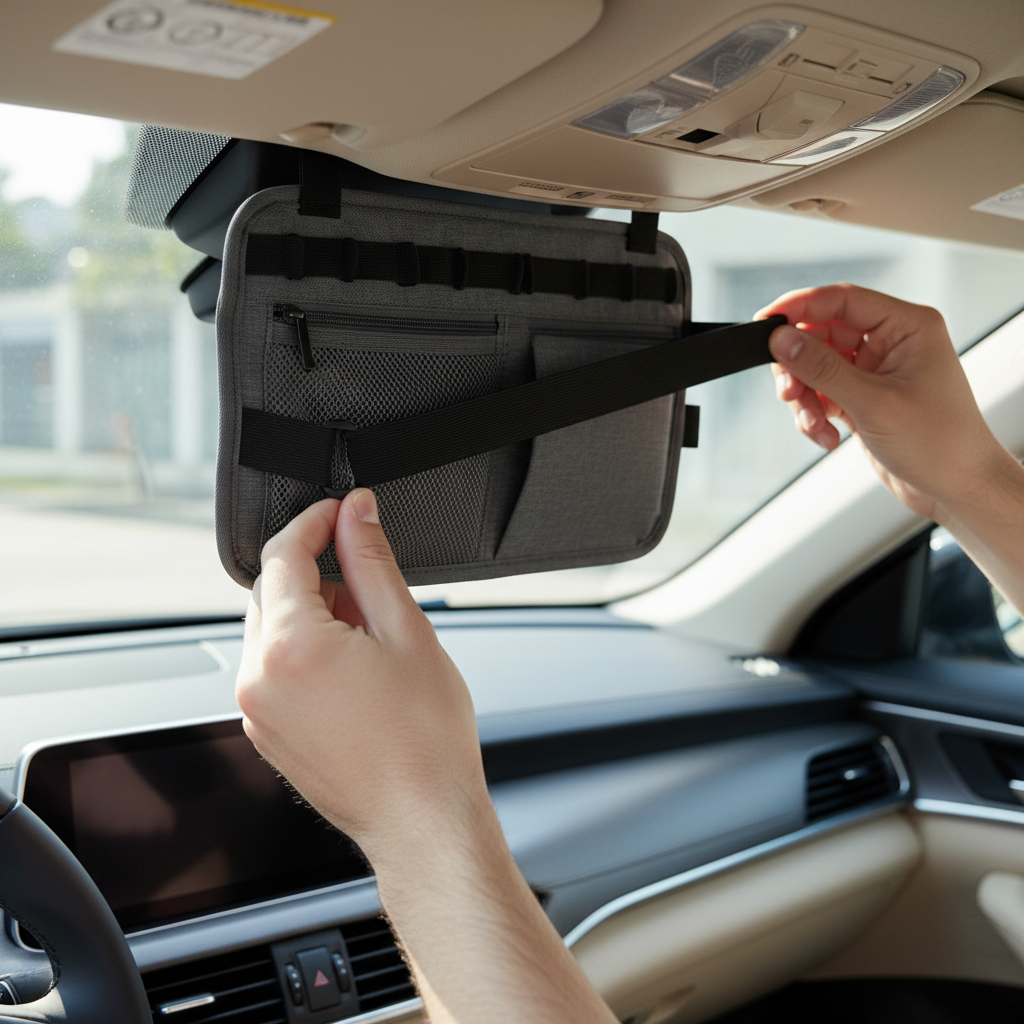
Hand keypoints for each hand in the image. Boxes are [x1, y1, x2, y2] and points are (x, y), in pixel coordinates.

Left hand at [235, 492, 618, 1023]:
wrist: (423, 820)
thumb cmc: (425, 738)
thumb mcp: (406, 630)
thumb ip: (371, 561)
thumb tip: (357, 512)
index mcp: (291, 646)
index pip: (284, 554)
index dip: (315, 521)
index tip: (341, 510)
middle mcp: (259, 677)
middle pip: (272, 590)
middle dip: (316, 573)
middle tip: (370, 589)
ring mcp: (258, 710)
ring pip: (272, 630)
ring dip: (312, 614)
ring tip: (372, 642)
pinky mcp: (268, 732)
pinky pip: (273, 669)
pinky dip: (304, 652)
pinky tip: (354, 672)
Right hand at [758, 283, 1004, 519]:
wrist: (955, 487)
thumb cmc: (939, 442)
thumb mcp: (873, 402)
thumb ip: (822, 367)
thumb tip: (782, 340)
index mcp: (907, 326)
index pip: (841, 300)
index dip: (799, 307)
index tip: (766, 322)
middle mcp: (891, 342)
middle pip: (821, 334)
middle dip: (799, 367)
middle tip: (788, 392)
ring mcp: (876, 370)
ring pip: (816, 366)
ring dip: (806, 398)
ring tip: (814, 424)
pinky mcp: (864, 396)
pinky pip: (822, 393)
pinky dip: (815, 414)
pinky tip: (826, 435)